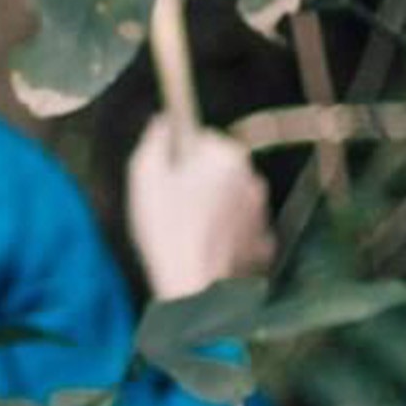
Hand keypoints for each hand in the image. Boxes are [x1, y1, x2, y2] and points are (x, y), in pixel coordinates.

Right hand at [127, 117, 274, 298]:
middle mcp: (252, 178)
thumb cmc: (166, 228)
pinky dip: (224, 233)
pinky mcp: (262, 241)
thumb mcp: (144, 175)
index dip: (178, 156)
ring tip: (186, 230)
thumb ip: (155, 139)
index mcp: (226, 155)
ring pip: (230, 197)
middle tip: (171, 205)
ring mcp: (260, 212)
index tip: (166, 176)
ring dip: (212, 206)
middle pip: (218, 167)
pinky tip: (203, 247)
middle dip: (197, 180)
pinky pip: (239, 226)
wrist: (193, 286)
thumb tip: (164, 120)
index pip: (200, 138)